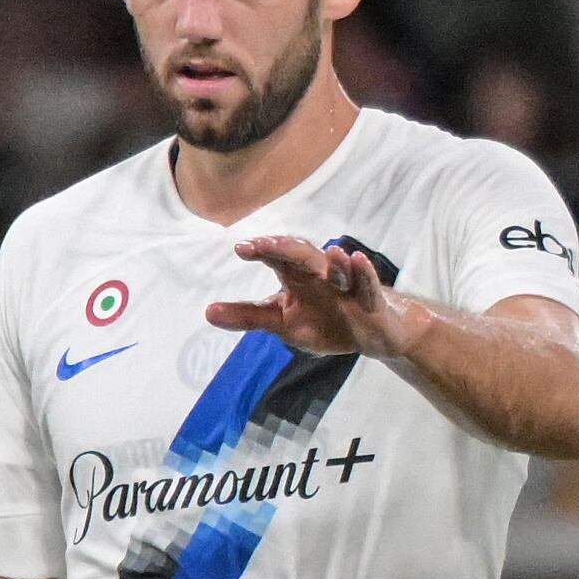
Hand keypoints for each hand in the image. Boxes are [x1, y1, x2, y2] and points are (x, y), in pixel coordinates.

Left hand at [209, 233, 423, 360]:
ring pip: (339, 269)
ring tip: (329, 250)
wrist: (370, 333)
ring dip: (334, 261)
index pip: (277, 258)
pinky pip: (367, 286)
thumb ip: (248, 316)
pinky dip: (363, 274)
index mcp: (297, 276)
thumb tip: (208, 312)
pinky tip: (357, 260)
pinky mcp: (370, 301)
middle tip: (262, 245)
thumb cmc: (325, 320)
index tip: (241, 248)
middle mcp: (321, 274)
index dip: (261, 251)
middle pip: (303, 257)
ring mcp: (347, 286)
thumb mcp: (282, 323)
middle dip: (285, 249)